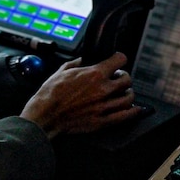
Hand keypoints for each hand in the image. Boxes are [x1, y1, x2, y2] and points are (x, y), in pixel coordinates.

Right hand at [21, 53, 145, 138]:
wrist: (45, 115)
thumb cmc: (50, 94)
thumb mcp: (61, 71)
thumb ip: (75, 64)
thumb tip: (81, 60)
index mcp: (94, 74)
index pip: (120, 60)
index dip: (119, 58)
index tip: (118, 60)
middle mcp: (102, 89)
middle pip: (127, 80)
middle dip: (124, 77)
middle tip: (118, 79)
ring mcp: (103, 106)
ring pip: (129, 98)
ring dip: (128, 93)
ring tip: (123, 93)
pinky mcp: (102, 121)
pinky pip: (125, 116)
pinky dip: (133, 111)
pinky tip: (134, 108)